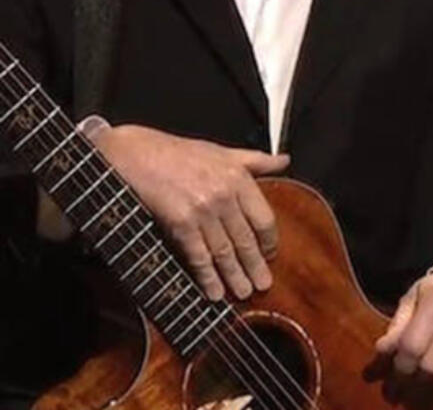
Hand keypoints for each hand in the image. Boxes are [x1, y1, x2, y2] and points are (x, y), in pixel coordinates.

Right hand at [92, 124, 288, 300]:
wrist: (136, 154)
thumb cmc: (178, 153)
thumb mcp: (223, 152)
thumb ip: (256, 160)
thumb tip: (284, 160)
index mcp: (238, 178)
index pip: (264, 217)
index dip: (269, 240)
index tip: (270, 254)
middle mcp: (224, 195)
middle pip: (246, 239)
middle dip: (254, 265)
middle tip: (263, 285)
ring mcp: (203, 210)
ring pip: (224, 250)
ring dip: (234, 276)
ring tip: (243, 292)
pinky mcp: (181, 222)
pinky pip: (198, 255)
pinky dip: (207, 276)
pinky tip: (213, 291)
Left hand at [375, 260, 432, 385]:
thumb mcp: (416, 296)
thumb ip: (398, 325)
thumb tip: (380, 356)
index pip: (412, 345)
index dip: (397, 369)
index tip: (386, 382)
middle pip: (430, 366)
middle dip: (410, 386)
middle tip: (397, 396)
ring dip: (430, 396)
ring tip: (416, 402)